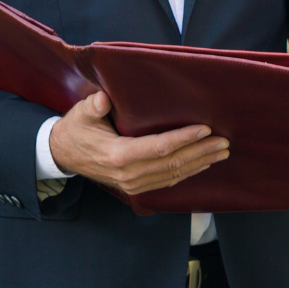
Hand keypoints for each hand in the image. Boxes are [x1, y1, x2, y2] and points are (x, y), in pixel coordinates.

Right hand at [48, 91, 228, 194]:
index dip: (185, 139)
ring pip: (173, 175)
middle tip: (224, 142)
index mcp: (118, 155)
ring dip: (200, 164)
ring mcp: (133, 184)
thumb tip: (104, 99)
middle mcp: (129, 174)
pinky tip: (203, 164)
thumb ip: (93, 107)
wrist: (64, 154)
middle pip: (172, 163)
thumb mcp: (81, 114)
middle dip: (201, 152)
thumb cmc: (76, 130)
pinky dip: (187, 173)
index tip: (206, 129)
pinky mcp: (136, 188)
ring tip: (221, 152)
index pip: (159, 147)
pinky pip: (167, 182)